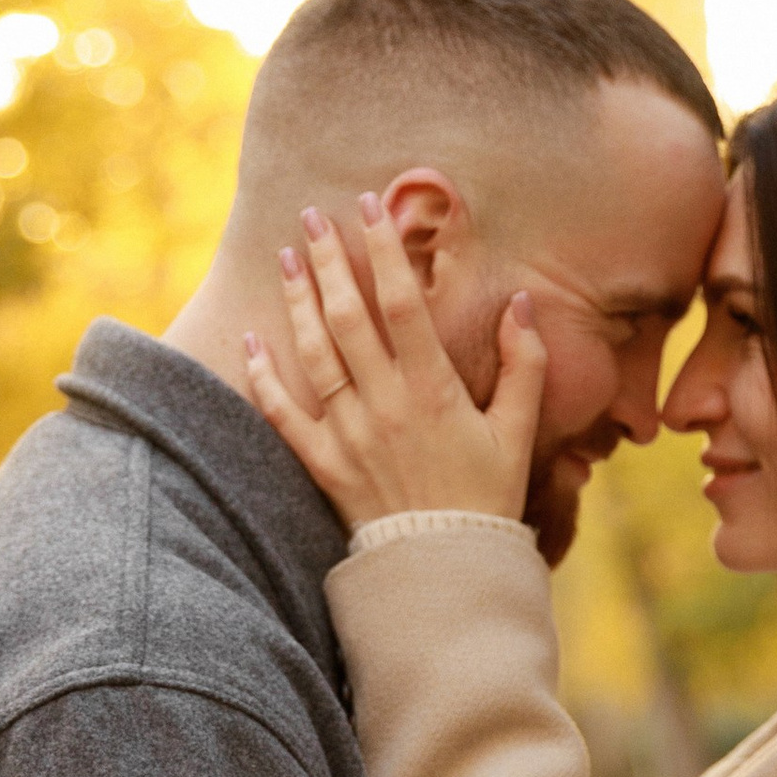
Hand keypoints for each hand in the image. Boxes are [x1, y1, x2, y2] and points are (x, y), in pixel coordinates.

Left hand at [243, 194, 546, 530]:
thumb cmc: (486, 500)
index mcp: (434, 392)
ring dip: (298, 300)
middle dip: (330, 260)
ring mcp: (349, 435)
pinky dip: (264, 376)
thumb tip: (522, 303)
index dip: (385, 251)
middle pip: (349, 317)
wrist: (445, 570)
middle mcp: (385, 406)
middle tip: (313, 215)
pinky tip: (251, 337)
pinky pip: (284, 415)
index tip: (371, 206)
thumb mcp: (517, 432)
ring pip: (314, 354)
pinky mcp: (324, 465)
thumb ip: (524, 365)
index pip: (402, 304)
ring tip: (287, 256)